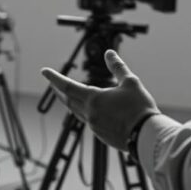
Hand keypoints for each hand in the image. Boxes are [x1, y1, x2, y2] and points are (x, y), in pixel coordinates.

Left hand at [41, 50, 160, 151]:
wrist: (147, 136)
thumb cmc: (139, 108)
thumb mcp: (130, 82)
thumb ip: (117, 67)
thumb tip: (109, 54)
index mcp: (93, 99)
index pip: (67, 86)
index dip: (54, 78)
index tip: (44, 71)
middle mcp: (90, 114)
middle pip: (68, 100)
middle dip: (59, 91)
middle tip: (53, 84)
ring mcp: (94, 127)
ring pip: (77, 112)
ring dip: (71, 102)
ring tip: (69, 96)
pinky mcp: (101, 136)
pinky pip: (89, 121)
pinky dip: (85, 113)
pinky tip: (92, 111)